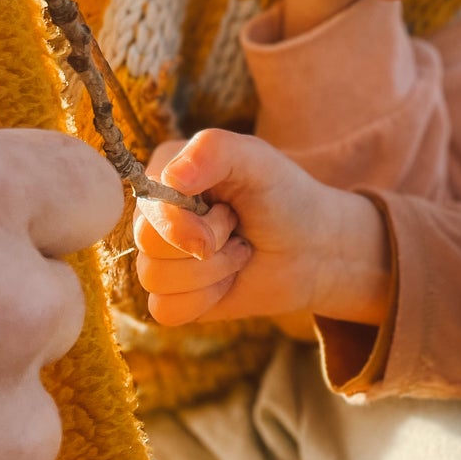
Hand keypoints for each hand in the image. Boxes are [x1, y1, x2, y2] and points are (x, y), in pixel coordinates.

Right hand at [134, 131, 391, 329]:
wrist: (313, 247)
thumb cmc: (283, 196)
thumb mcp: (256, 159)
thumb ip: (214, 150)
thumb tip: (172, 178)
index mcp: (166, 170)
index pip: (147, 199)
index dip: (184, 217)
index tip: (228, 210)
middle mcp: (156, 213)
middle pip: (147, 242)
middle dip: (208, 241)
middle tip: (237, 227)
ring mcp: (161, 256)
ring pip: (154, 278)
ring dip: (212, 270)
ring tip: (238, 251)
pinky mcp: (173, 295)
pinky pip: (164, 309)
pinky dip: (205, 299)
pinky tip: (228, 281)